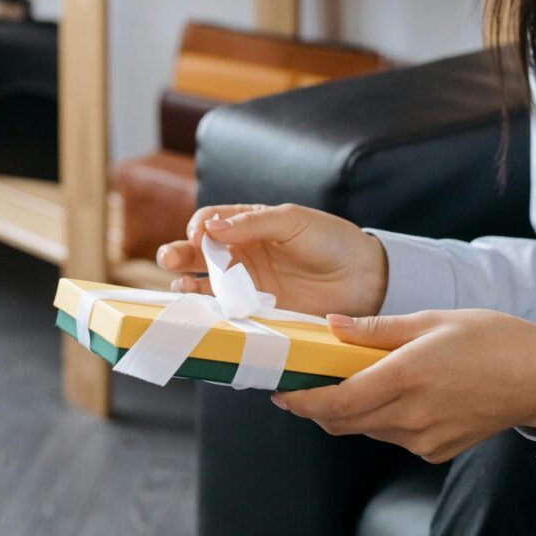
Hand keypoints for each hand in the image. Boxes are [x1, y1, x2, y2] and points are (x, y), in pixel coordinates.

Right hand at [156, 203, 387, 317]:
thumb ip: (252, 223)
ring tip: (181, 287)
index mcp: (250, 224)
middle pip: (199, 253)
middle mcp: (244, 255)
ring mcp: (249, 285)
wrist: (366, 278)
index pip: (211, 221)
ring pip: (207, 285)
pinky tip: (201, 314)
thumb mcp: (292, 221)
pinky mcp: (260, 313)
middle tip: (170, 258)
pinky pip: (228, 314)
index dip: (200, 226)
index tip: (200, 233)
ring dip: (188, 285)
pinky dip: (211, 315)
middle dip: (179, 253)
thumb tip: (211, 226)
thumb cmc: (330, 239)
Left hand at [272, 309, 535, 462]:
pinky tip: (384, 392)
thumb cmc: (490, 338)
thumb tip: (332, 324)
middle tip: (300, 384)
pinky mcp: (436, 450)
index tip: (281, 391)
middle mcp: (412, 415)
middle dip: (316, 407)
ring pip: (365, 430)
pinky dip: (376, 418)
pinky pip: (391, 436)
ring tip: (343, 380)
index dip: (303, 401)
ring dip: (346, 410)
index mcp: (408, 376)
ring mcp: (425, 438)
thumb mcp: (431, 319)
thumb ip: (377, 327)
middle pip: (344, 422)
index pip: (339, 400)